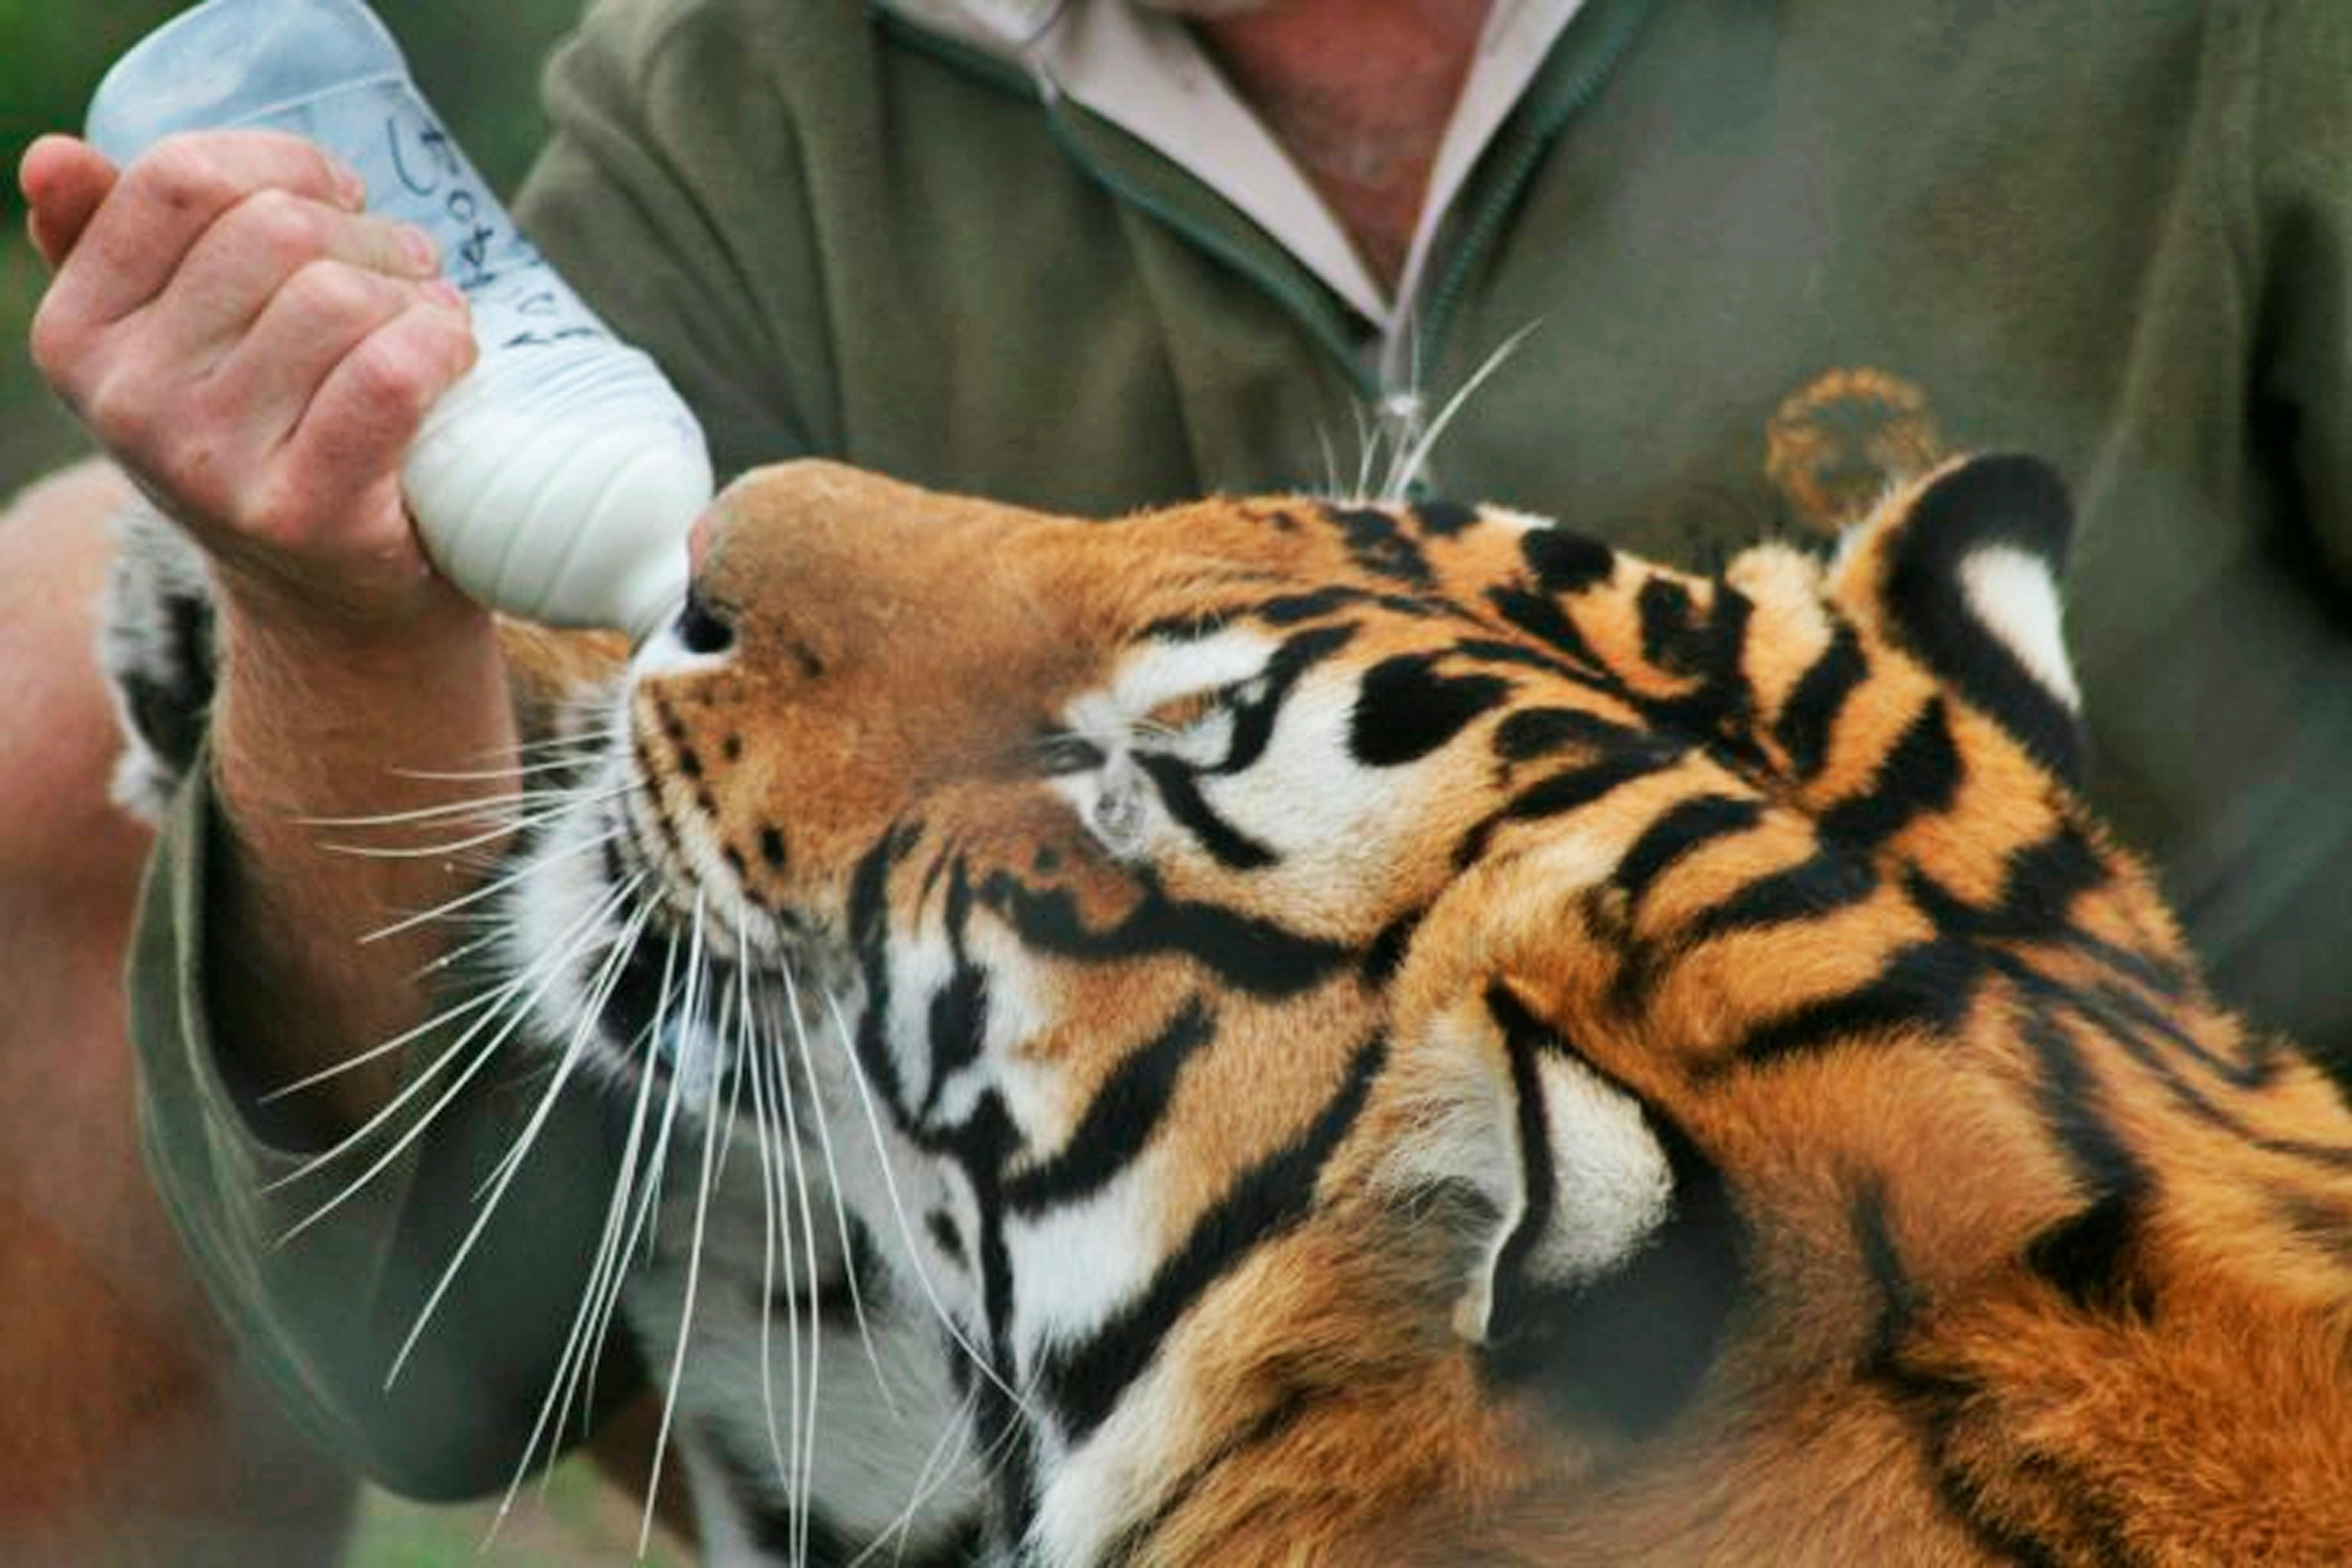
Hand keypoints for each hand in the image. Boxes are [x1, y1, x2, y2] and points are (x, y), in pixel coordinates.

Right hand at [22, 130, 477, 642]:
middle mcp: (128, 401)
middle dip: (366, 235)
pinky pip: (389, 375)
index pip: (182, 179)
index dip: (288, 166)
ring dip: (414, 293)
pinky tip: (453, 353)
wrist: (329, 594)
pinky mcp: (303, 514)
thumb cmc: (266, 431)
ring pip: (339, 298)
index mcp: (78, 335)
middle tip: (405, 268)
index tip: (342, 196)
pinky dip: (443, 345)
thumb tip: (55, 159)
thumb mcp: (174, 339)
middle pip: (277, 232)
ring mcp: (211, 464)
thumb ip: (110, 240)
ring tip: (430, 317)